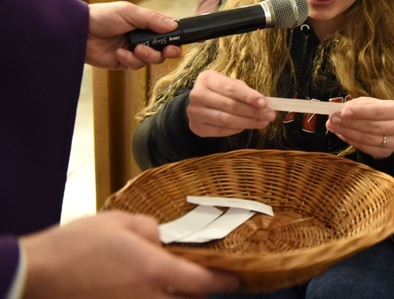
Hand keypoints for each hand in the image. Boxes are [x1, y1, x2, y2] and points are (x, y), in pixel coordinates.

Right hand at [20, 211, 239, 297]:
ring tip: (169, 279)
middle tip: (201, 276)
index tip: (237, 279)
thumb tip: (161, 240)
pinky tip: (142, 285)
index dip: (225, 282)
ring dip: (174, 297)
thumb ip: (151, 230)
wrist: (37, 274)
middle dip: (198, 291)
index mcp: (155, 272)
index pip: (203, 283)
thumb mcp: (121, 222)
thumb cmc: (77, 244)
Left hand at [87, 2, 181, 68]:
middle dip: (168, 51)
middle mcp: (143, 37)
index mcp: (147, 23)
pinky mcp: (124, 62)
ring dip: (147, 55)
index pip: (169, 31)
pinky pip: (136, 66)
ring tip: (135, 49)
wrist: (78, 32)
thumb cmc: (102, 16)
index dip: (177, 36)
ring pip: (153, 59)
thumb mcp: (129, 12)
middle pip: (165, 49)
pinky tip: (119, 53)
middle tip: (168, 51)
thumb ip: (152, 19)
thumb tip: (174, 26)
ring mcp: (134, 50)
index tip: (183, 41)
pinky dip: (129, 60)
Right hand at [187, 69, 274, 136]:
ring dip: (248, 122)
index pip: (231, 89)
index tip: (265, 103)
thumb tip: (264, 104)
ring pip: (226, 120)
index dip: (249, 97)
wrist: (198, 104)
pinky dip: (236, 129)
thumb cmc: (219, 92)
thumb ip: (245, 92)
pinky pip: (221, 131)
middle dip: (253, 112)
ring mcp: (195, 112)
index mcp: (207, 79)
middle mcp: (198, 94)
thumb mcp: (230, 85)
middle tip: (269, 115)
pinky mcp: (197, 127)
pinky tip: (247, 126)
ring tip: (263, 122)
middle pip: (230, 106)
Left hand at [325, 97, 393, 158]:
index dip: (359, 112)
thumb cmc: (379, 112)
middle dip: (349, 123)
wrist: (391, 127)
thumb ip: (358, 105)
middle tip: (333, 119)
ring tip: (334, 126)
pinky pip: (366, 148)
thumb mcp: (371, 103)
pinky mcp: (386, 152)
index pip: (377, 111)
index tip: (343, 111)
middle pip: (371, 126)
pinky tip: (342, 135)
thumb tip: (340, 110)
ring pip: (367, 138)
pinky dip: (352, 141)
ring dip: (347, 132)